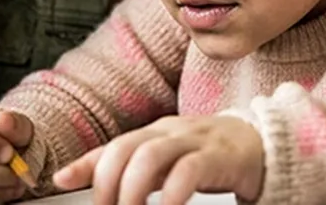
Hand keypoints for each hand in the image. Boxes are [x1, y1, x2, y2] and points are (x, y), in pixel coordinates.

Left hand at [53, 115, 264, 204]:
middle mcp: (170, 132)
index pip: (112, 146)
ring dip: (132, 190)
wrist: (264, 145)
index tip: (61, 183)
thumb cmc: (211, 155)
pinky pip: (189, 170)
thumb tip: (65, 178)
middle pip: (125, 148)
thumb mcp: (166, 160)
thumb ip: (126, 169)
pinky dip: (171, 194)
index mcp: (155, 132)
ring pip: (150, 155)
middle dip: (108, 183)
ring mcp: (195, 140)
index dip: (85, 165)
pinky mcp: (218, 155)